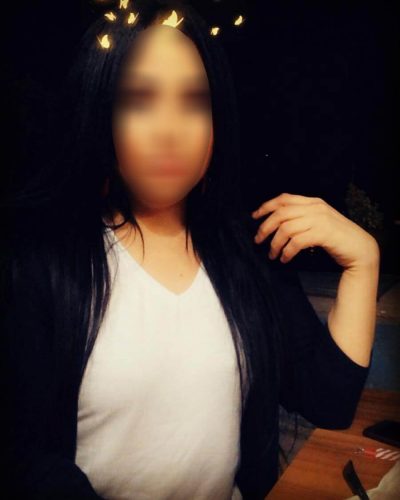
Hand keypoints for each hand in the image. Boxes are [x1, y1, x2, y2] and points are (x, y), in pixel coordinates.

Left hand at [251, 192, 379, 268]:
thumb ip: (302, 217)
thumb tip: (275, 223)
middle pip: (280, 214)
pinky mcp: (323, 234)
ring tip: (272, 255)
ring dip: (275, 244)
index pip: (284, 199)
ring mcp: (320, 219)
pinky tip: (284, 259)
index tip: (254, 217)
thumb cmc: (336, 238)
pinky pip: (296, 242)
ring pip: (286, 229)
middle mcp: (315, 207)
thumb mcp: (318, 221)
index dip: (266, 206)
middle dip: (265, 228)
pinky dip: (287, 251)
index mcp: (313, 202)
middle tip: (258, 241)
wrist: (360, 248)